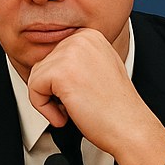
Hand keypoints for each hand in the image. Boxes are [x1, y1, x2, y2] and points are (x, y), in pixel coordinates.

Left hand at [26, 30, 164, 164]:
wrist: (131, 129)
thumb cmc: (116, 108)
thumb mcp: (98, 69)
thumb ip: (77, 60)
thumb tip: (51, 63)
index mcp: (90, 35)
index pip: (55, 56)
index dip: (61, 83)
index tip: (81, 94)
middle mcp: (80, 38)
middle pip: (43, 65)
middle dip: (54, 91)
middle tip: (77, 104)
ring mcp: (70, 53)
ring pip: (36, 77)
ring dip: (48, 100)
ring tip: (73, 110)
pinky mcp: (60, 72)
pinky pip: (33, 89)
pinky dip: (44, 108)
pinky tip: (66, 116)